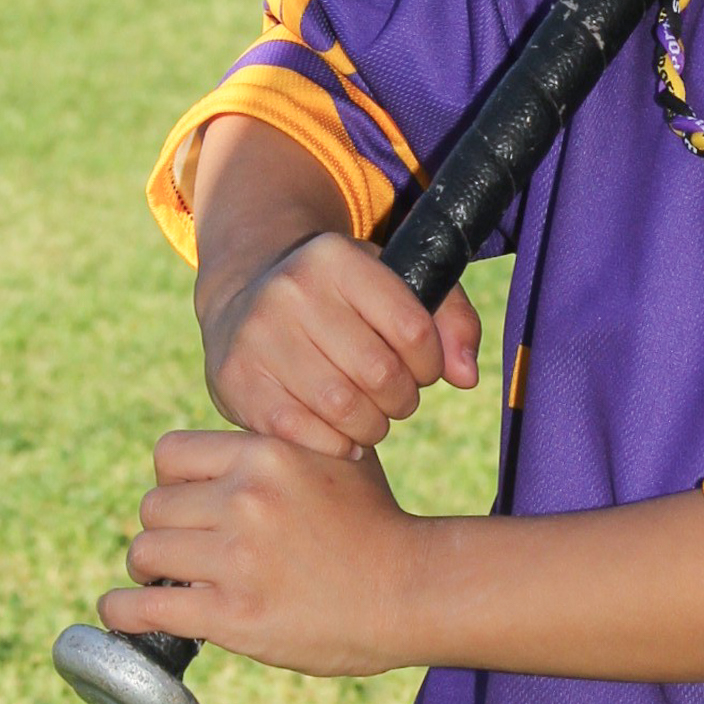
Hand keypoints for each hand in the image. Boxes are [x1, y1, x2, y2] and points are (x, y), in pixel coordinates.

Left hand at [100, 428, 435, 676]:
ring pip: (145, 552)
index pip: (170, 454)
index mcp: (266, 454)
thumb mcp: (338, 456)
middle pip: (153, 506)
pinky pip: (144, 607)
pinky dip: (123, 611)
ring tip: (168, 583)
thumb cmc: (377, 525)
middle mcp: (245, 499)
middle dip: (165, 530)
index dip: (173, 482)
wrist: (413, 590)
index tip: (187, 505)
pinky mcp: (231, 615)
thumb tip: (243, 442)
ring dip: (149, 571)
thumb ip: (285, 445)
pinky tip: (123, 612)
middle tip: (184, 553)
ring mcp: (236, 558)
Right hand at [202, 232, 480, 455]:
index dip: (431, 364)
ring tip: (371, 417)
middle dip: (403, 399)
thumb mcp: (393, 284)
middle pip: (381, 374)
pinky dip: (335, 445)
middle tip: (396, 398)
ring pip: (344, 409)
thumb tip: (466, 375)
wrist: (243, 297)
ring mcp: (257, 336)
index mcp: (336, 258)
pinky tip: (340, 434)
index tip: (423, 368)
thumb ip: (449, 319)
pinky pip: (303, 434)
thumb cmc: (339, 299)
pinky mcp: (236, 381)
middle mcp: (291, 290)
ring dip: (373, 427)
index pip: (413, 331)